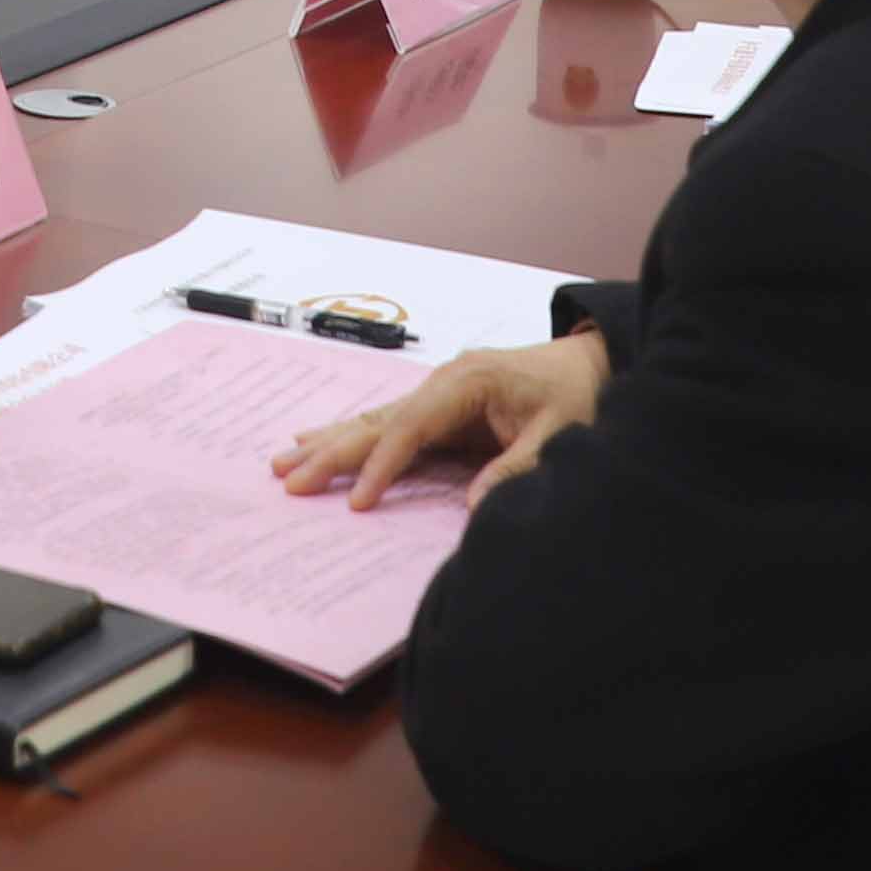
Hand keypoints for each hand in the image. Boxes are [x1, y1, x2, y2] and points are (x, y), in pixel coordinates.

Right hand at [272, 334, 610, 512]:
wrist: (587, 363)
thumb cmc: (574, 395)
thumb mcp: (559, 432)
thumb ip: (518, 467)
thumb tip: (474, 507)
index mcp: (467, 382)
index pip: (412, 427)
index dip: (383, 464)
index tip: (357, 500)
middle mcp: (442, 382)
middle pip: (378, 421)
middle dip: (332, 452)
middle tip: (287, 478)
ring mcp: (436, 392)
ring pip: (373, 421)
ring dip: (329, 443)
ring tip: (283, 461)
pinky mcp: (438, 407)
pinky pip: (386, 424)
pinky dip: (350, 436)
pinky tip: (318, 442)